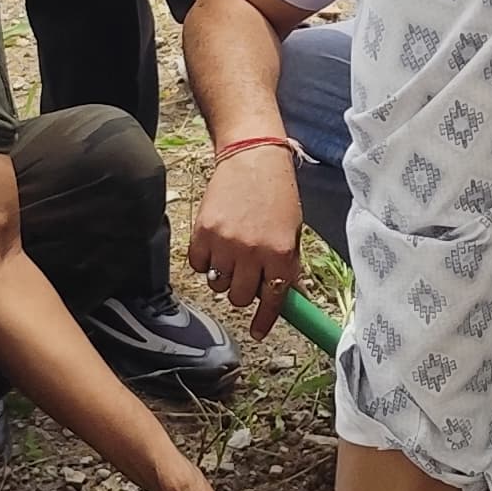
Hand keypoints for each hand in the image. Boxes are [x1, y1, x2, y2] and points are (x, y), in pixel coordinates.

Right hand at [188, 141, 308, 327]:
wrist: (252, 157)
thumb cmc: (278, 193)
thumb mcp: (293, 231)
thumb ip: (289, 266)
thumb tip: (291, 297)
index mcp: (281, 253)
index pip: (273, 299)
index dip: (265, 320)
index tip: (257, 332)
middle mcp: (252, 252)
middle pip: (240, 298)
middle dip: (244, 292)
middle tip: (248, 275)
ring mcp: (225, 243)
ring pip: (218, 285)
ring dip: (225, 276)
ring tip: (233, 253)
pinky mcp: (202, 232)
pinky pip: (198, 265)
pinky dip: (205, 261)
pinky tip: (216, 244)